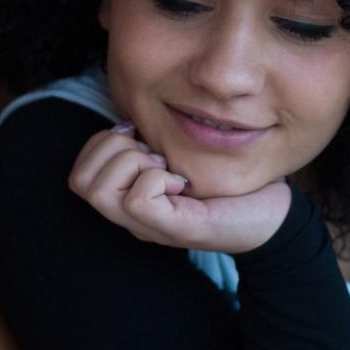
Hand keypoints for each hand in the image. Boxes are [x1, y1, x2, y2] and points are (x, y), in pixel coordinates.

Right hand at [68, 123, 291, 253]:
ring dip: (131, 163)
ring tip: (165, 166)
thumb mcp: (179, 155)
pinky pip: (136, 200)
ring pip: (98, 192)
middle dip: (112, 150)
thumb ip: (151, 142)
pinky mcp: (174, 230)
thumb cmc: (228, 183)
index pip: (78, 174)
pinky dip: (156, 179)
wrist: (272, 216)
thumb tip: (129, 119)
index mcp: (127, 199)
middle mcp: (131, 218)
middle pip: (79, 182)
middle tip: (155, 153)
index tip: (142, 138)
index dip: (102, 145)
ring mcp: (149, 227)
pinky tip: (182, 182)